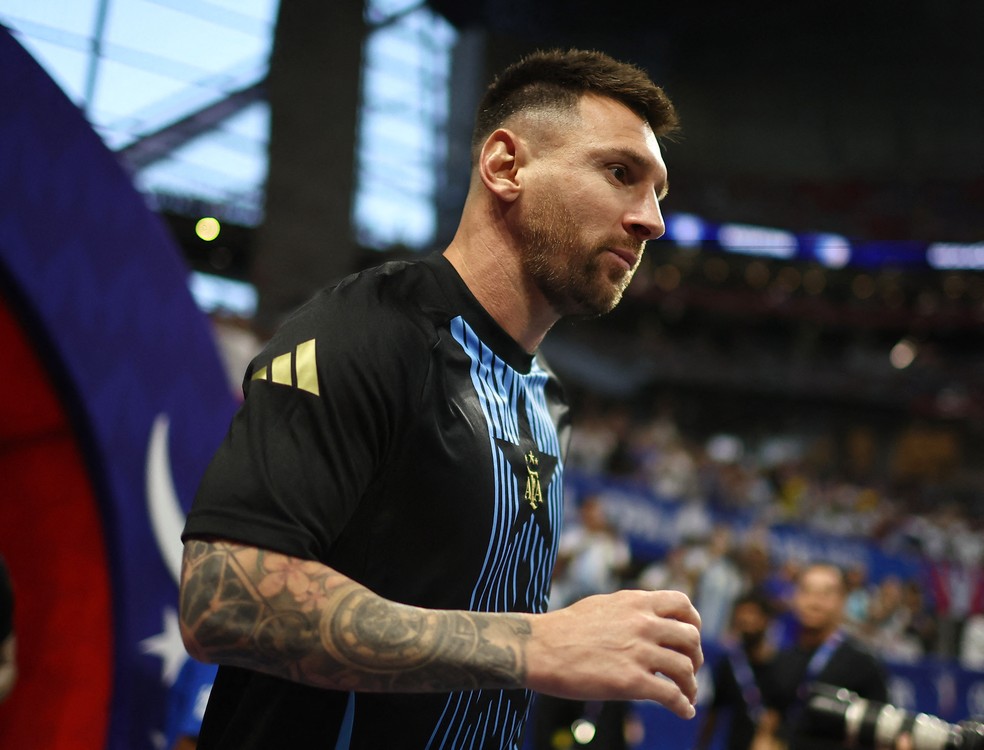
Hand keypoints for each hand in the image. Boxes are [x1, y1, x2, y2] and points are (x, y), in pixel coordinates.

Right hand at [524, 589, 701, 718]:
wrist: (539, 648)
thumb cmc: (564, 630)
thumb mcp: (603, 606)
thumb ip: (630, 610)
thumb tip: (646, 618)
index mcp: (635, 602)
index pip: (683, 605)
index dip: (693, 623)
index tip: (689, 640)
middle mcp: (642, 623)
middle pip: (691, 638)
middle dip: (695, 658)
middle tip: (689, 671)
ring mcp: (638, 652)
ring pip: (685, 669)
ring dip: (692, 686)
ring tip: (687, 696)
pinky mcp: (631, 681)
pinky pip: (671, 695)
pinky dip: (683, 706)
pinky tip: (684, 711)